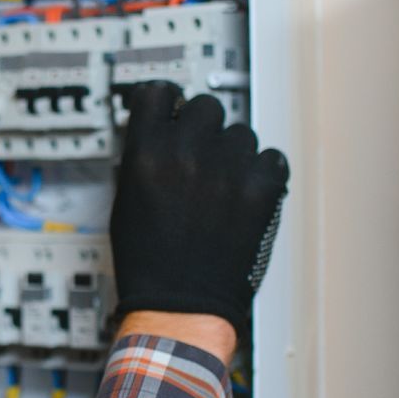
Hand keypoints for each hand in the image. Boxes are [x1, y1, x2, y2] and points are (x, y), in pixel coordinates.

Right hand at [110, 82, 289, 344]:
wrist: (182, 305)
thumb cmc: (150, 263)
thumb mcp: (126, 200)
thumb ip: (145, 158)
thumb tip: (163, 133)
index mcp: (147, 154)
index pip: (159, 92)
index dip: (167, 102)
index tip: (173, 109)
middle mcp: (188, 153)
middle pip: (206, 106)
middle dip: (203, 128)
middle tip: (201, 155)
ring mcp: (229, 169)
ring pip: (241, 133)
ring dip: (234, 152)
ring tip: (223, 185)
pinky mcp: (262, 189)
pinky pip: (272, 158)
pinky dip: (263, 172)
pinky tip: (247, 192)